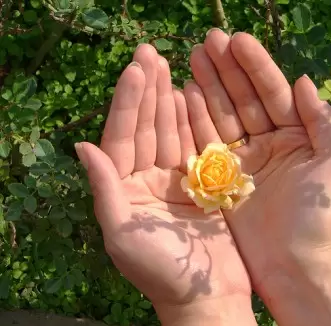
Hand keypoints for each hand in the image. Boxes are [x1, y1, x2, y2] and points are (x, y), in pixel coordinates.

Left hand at [75, 45, 255, 324]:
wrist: (207, 295)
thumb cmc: (163, 271)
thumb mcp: (124, 232)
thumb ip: (104, 188)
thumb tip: (83, 146)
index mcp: (124, 189)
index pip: (122, 138)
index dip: (128, 103)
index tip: (136, 69)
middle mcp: (146, 180)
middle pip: (146, 128)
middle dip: (147, 92)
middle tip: (151, 54)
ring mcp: (175, 180)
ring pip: (170, 132)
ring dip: (168, 100)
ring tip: (169, 67)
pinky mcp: (202, 184)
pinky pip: (195, 146)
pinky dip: (193, 122)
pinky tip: (191, 97)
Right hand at [185, 29, 330, 319]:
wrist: (295, 266)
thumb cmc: (317, 217)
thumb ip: (323, 122)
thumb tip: (305, 81)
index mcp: (296, 136)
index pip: (273, 93)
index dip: (255, 66)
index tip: (236, 40)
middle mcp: (268, 143)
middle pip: (244, 99)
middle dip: (226, 70)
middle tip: (207, 41)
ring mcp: (243, 160)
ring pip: (222, 116)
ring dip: (208, 88)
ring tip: (192, 59)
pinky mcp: (222, 179)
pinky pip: (207, 144)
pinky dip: (195, 121)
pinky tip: (183, 96)